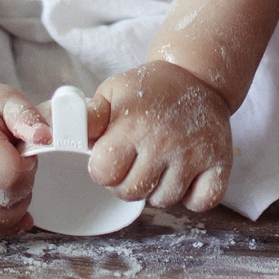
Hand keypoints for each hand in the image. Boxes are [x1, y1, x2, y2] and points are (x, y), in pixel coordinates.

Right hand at [0, 76, 48, 238]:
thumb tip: (46, 137)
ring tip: (11, 180)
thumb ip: (27, 116)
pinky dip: (1, 223)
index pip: (9, 175)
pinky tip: (12, 208)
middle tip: (19, 165)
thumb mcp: (7, 97)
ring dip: (14, 206)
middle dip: (23, 187)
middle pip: (5, 202)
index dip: (27, 169)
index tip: (25, 154)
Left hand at [87, 59, 233, 212]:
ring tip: (159, 163)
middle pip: (131, 193)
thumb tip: (58, 134)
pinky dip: (192, 197)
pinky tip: (185, 176)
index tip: (111, 157)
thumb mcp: (112, 92)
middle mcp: (163, 142)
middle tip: (135, 162)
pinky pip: (201, 202)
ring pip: (164, 200)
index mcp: (132, 124)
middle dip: (126, 183)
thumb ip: (87, 117)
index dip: (103, 170)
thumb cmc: (148, 89)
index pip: (104, 174)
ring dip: (157, 189)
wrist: (197, 76)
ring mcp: (194, 154)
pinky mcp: (220, 162)